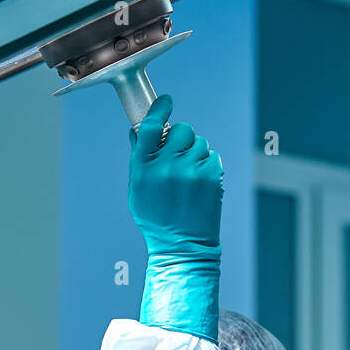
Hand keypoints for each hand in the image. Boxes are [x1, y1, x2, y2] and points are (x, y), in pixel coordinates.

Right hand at [128, 96, 222, 342]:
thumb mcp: (137, 190)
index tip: (166, 101)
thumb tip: (140, 129)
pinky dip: (208, 165)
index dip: (160, 108)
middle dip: (181, 139)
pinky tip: (201, 184)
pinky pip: (212, 155)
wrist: (182, 247)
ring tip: (190, 177)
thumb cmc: (157, 219)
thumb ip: (139, 158)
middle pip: (180, 130)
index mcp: (142, 169)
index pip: (151, 126)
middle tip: (179, 156)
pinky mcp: (211, 177)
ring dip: (195, 153)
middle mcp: (166, 168)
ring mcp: (190, 172)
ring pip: (199, 142)